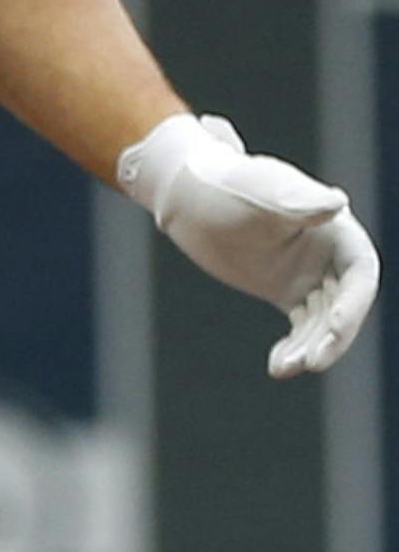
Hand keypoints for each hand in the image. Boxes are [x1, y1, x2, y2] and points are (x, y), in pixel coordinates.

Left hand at [118, 111, 380, 378]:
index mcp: (334, 227)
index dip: (355, 303)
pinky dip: (294, 347)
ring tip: (284, 367)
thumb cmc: (227, 183)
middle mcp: (329, 253)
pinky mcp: (286, 290)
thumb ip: (298, 200)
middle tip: (312, 362)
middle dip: (334, 335)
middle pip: (347, 303)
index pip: (361, 272)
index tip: (335, 327)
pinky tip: (278, 365)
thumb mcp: (261, 190)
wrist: (190, 194)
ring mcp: (309, 274)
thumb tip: (337, 203)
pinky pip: (302, 327)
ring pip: (323, 321)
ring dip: (311, 347)